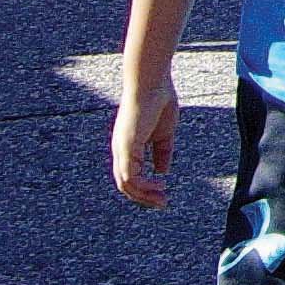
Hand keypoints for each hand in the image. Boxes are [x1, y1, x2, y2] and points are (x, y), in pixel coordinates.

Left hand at [109, 61, 181, 205]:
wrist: (152, 81)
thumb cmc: (159, 99)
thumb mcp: (164, 133)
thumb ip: (162, 152)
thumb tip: (162, 172)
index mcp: (129, 145)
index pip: (130, 175)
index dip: (145, 188)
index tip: (163, 193)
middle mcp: (121, 149)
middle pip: (125, 183)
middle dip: (144, 197)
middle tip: (163, 203)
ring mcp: (121, 148)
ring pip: (125, 183)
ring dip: (144, 196)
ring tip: (162, 199)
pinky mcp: (126, 146)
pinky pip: (129, 175)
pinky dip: (143, 185)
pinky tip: (159, 185)